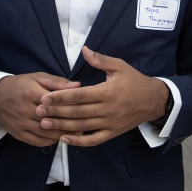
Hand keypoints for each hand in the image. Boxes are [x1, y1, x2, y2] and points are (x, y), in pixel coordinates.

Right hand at [0, 73, 80, 146]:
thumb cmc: (20, 85)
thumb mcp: (37, 78)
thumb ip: (58, 82)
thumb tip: (78, 85)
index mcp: (31, 93)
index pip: (55, 102)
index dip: (70, 106)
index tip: (84, 109)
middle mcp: (25, 110)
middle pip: (51, 119)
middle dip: (69, 122)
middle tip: (84, 123)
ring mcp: (21, 123)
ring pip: (45, 132)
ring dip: (62, 133)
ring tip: (76, 133)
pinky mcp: (18, 134)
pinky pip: (37, 141)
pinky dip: (50, 141)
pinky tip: (59, 138)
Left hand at [35, 46, 168, 146]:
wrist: (153, 100)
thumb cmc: (134, 81)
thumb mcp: (119, 66)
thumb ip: (100, 60)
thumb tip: (84, 49)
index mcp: (107, 91)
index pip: (79, 96)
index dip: (61, 97)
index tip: (45, 98)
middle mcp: (107, 109)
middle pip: (77, 112)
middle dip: (56, 112)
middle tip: (38, 111)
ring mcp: (109, 123)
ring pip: (82, 126)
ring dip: (62, 126)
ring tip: (44, 124)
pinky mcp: (112, 133)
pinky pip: (93, 140)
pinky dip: (78, 141)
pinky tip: (64, 139)